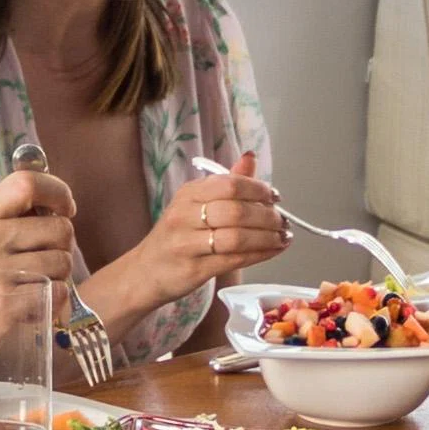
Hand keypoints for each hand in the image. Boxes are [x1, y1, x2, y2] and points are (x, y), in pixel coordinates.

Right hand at [0, 163, 78, 383]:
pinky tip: (30, 310)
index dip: (57, 191)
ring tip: (31, 291)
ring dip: (58, 279)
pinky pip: (57, 294)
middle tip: (43, 265)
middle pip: (59, 228)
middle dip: (62, 248)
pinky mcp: (6, 308)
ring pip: (63, 263)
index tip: (65, 208)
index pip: (26, 182)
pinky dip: (54, 304)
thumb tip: (50, 212)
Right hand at [150, 157, 288, 287]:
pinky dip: (260, 254)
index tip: (275, 197)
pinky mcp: (194, 269)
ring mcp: (188, 243)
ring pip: (237, 237)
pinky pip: (235, 259)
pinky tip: (273, 251)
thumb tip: (251, 157)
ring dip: (267, 237)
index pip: (230, 185)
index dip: (259, 190)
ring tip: (283, 237)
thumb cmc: (176, 236)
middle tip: (284, 221)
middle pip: (236, 211)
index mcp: (188, 193)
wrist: (144, 272)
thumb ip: (226, 183)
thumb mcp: (194, 203)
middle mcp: (185, 215)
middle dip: (267, 216)